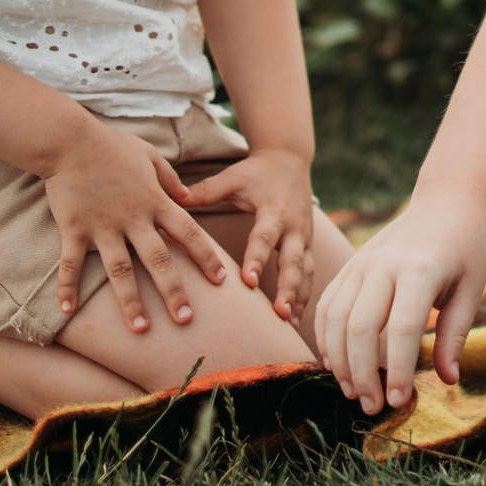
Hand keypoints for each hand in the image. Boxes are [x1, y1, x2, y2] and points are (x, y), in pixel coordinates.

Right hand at [39, 122, 233, 334]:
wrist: (70, 140)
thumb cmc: (112, 146)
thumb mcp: (150, 157)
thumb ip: (171, 180)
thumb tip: (189, 197)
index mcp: (156, 201)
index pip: (189, 233)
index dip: (207, 257)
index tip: (222, 281)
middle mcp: (133, 218)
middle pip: (159, 260)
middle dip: (174, 291)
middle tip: (187, 320)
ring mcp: (103, 226)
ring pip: (120, 270)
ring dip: (130, 301)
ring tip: (140, 329)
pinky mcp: (74, 229)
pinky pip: (71, 264)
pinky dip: (67, 287)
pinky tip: (67, 311)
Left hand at [180, 148, 316, 321]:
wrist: (291, 160)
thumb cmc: (257, 172)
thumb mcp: (233, 177)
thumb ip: (207, 190)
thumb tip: (175, 197)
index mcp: (274, 210)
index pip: (265, 237)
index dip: (257, 259)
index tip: (247, 282)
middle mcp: (294, 227)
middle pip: (294, 261)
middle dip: (288, 288)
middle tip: (280, 313)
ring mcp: (305, 238)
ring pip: (306, 272)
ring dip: (299, 299)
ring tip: (289, 325)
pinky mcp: (307, 246)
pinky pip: (309, 275)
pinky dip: (304, 297)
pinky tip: (295, 320)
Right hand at [310, 191, 485, 415]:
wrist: (447, 202)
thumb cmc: (467, 249)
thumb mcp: (471, 289)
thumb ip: (455, 335)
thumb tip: (448, 381)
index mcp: (420, 270)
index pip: (401, 329)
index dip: (398, 371)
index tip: (399, 402)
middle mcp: (383, 264)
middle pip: (360, 328)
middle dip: (363, 375)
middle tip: (373, 408)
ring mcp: (361, 262)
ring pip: (335, 318)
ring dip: (339, 362)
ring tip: (354, 393)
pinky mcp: (350, 264)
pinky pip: (327, 304)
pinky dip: (325, 338)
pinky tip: (336, 365)